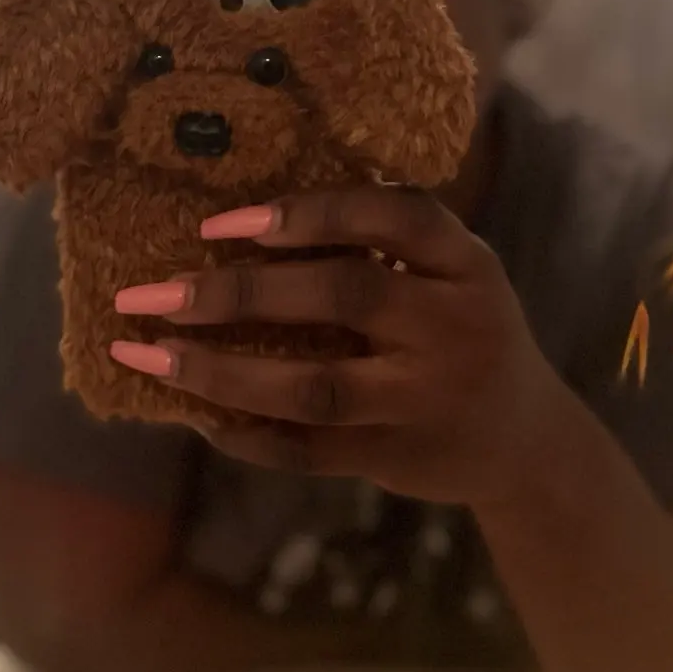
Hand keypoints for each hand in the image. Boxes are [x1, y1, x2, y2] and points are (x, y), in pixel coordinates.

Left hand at [109, 188, 564, 506]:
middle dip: (236, 293)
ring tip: (148, 356)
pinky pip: (307, 450)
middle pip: (343, 296)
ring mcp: (425, 399)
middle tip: (152, 293)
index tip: (226, 222)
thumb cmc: (459, 329)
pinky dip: (243, 433)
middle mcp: (454, 326)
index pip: (394, 216)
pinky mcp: (397, 458)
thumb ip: (379, 245)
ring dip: (220, 373)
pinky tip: (191, 413)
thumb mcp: (450, 273)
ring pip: (314, 387)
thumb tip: (239, 221)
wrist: (525, 439)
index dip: (311, 213)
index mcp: (465, 263)